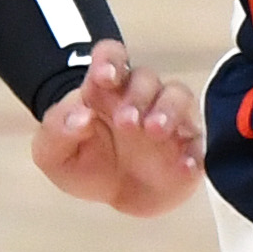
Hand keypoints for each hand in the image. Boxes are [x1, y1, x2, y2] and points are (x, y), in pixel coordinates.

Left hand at [30, 41, 200, 213]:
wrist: (112, 196)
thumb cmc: (83, 163)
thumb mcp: (53, 153)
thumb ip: (58, 130)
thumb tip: (80, 117)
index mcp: (105, 90)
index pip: (111, 56)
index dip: (109, 59)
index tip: (104, 77)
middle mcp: (141, 98)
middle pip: (146, 78)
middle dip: (137, 95)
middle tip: (126, 122)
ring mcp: (168, 121)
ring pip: (178, 97)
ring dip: (169, 110)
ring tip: (155, 131)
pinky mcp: (188, 149)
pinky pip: (199, 142)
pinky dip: (195, 151)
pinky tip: (184, 165)